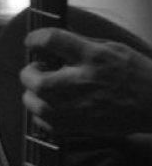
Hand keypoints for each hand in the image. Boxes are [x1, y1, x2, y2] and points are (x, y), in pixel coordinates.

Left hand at [20, 28, 151, 136]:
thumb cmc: (135, 73)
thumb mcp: (112, 47)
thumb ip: (81, 44)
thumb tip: (52, 41)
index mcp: (92, 57)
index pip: (52, 40)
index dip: (34, 38)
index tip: (32, 41)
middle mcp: (82, 82)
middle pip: (35, 79)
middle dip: (30, 71)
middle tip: (39, 68)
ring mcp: (79, 108)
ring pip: (35, 104)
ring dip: (33, 94)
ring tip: (46, 88)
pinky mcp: (79, 127)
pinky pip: (45, 123)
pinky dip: (42, 114)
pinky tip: (53, 105)